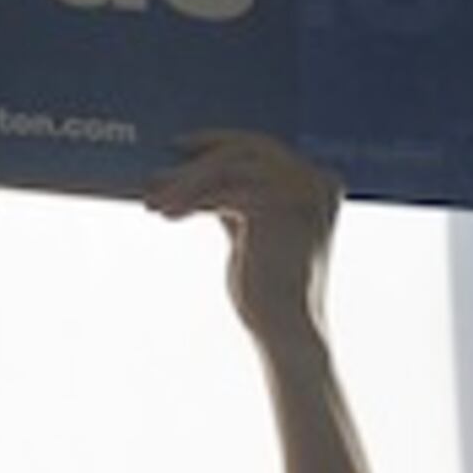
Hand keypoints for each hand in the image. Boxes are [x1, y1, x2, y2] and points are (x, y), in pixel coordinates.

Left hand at [147, 129, 343, 339]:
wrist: (285, 330)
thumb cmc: (267, 291)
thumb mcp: (253, 232)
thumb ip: (235, 199)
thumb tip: (193, 173)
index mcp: (319, 183)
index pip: (263, 148)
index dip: (220, 142)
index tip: (182, 147)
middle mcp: (316, 181)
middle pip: (245, 150)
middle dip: (196, 161)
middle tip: (156, 173)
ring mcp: (300, 191)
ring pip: (228, 167)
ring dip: (184, 182)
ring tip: (153, 202)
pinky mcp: (276, 206)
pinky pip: (222, 189)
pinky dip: (190, 198)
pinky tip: (167, 213)